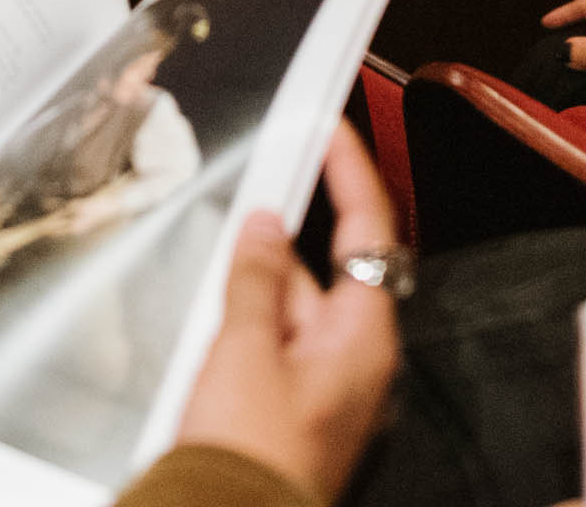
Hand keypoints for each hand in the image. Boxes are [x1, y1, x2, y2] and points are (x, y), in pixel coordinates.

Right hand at [176, 124, 401, 500]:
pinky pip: (283, 352)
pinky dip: (253, 329)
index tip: (331, 130)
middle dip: (283, 242)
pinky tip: (216, 326)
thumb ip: (256, 280)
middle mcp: (361, 364)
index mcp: (365, 339)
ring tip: (215, 272)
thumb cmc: (249, 455)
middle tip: (246, 199)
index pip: (369, 231)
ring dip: (260, 291)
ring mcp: (334, 393)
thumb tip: (266, 227)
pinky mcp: (304, 417)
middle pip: (328, 274)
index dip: (350, 173)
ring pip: (299, 315)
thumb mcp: (243, 351)